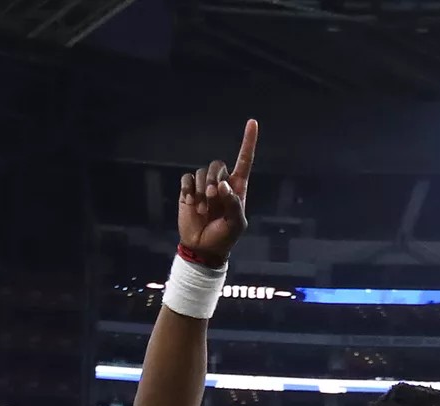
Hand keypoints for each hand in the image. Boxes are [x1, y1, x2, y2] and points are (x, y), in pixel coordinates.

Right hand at [178, 119, 257, 262]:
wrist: (202, 248)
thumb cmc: (224, 237)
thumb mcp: (235, 223)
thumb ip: (233, 203)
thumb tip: (222, 185)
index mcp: (237, 188)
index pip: (244, 160)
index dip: (248, 142)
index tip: (252, 122)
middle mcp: (221, 184)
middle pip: (218, 165)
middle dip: (214, 180)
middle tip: (212, 199)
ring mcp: (204, 186)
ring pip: (201, 173)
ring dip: (201, 191)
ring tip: (203, 210)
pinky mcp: (188, 191)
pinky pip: (187, 179)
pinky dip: (188, 190)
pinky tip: (190, 203)